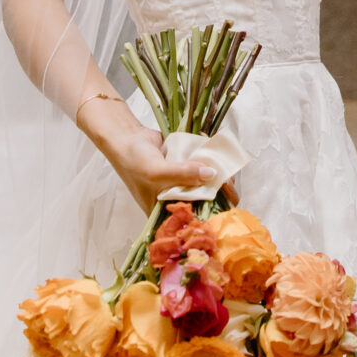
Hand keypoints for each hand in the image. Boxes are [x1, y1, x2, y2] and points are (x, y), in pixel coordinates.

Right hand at [77, 98, 217, 215]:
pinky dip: (208, 159)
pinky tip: (216, 154)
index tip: (227, 205)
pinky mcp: (184, 166)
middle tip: (230, 185)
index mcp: (164, 211)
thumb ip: (182, 174)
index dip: (210, 215)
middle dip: (217, 193)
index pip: (191, 219)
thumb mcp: (156, 172)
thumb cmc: (134, 161)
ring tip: (228, 170)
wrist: (126, 137)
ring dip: (216, 175)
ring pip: (204, 182)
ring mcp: (180, 182)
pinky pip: (201, 166)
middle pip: (202, 200)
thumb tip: (211, 174)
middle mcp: (174, 199)